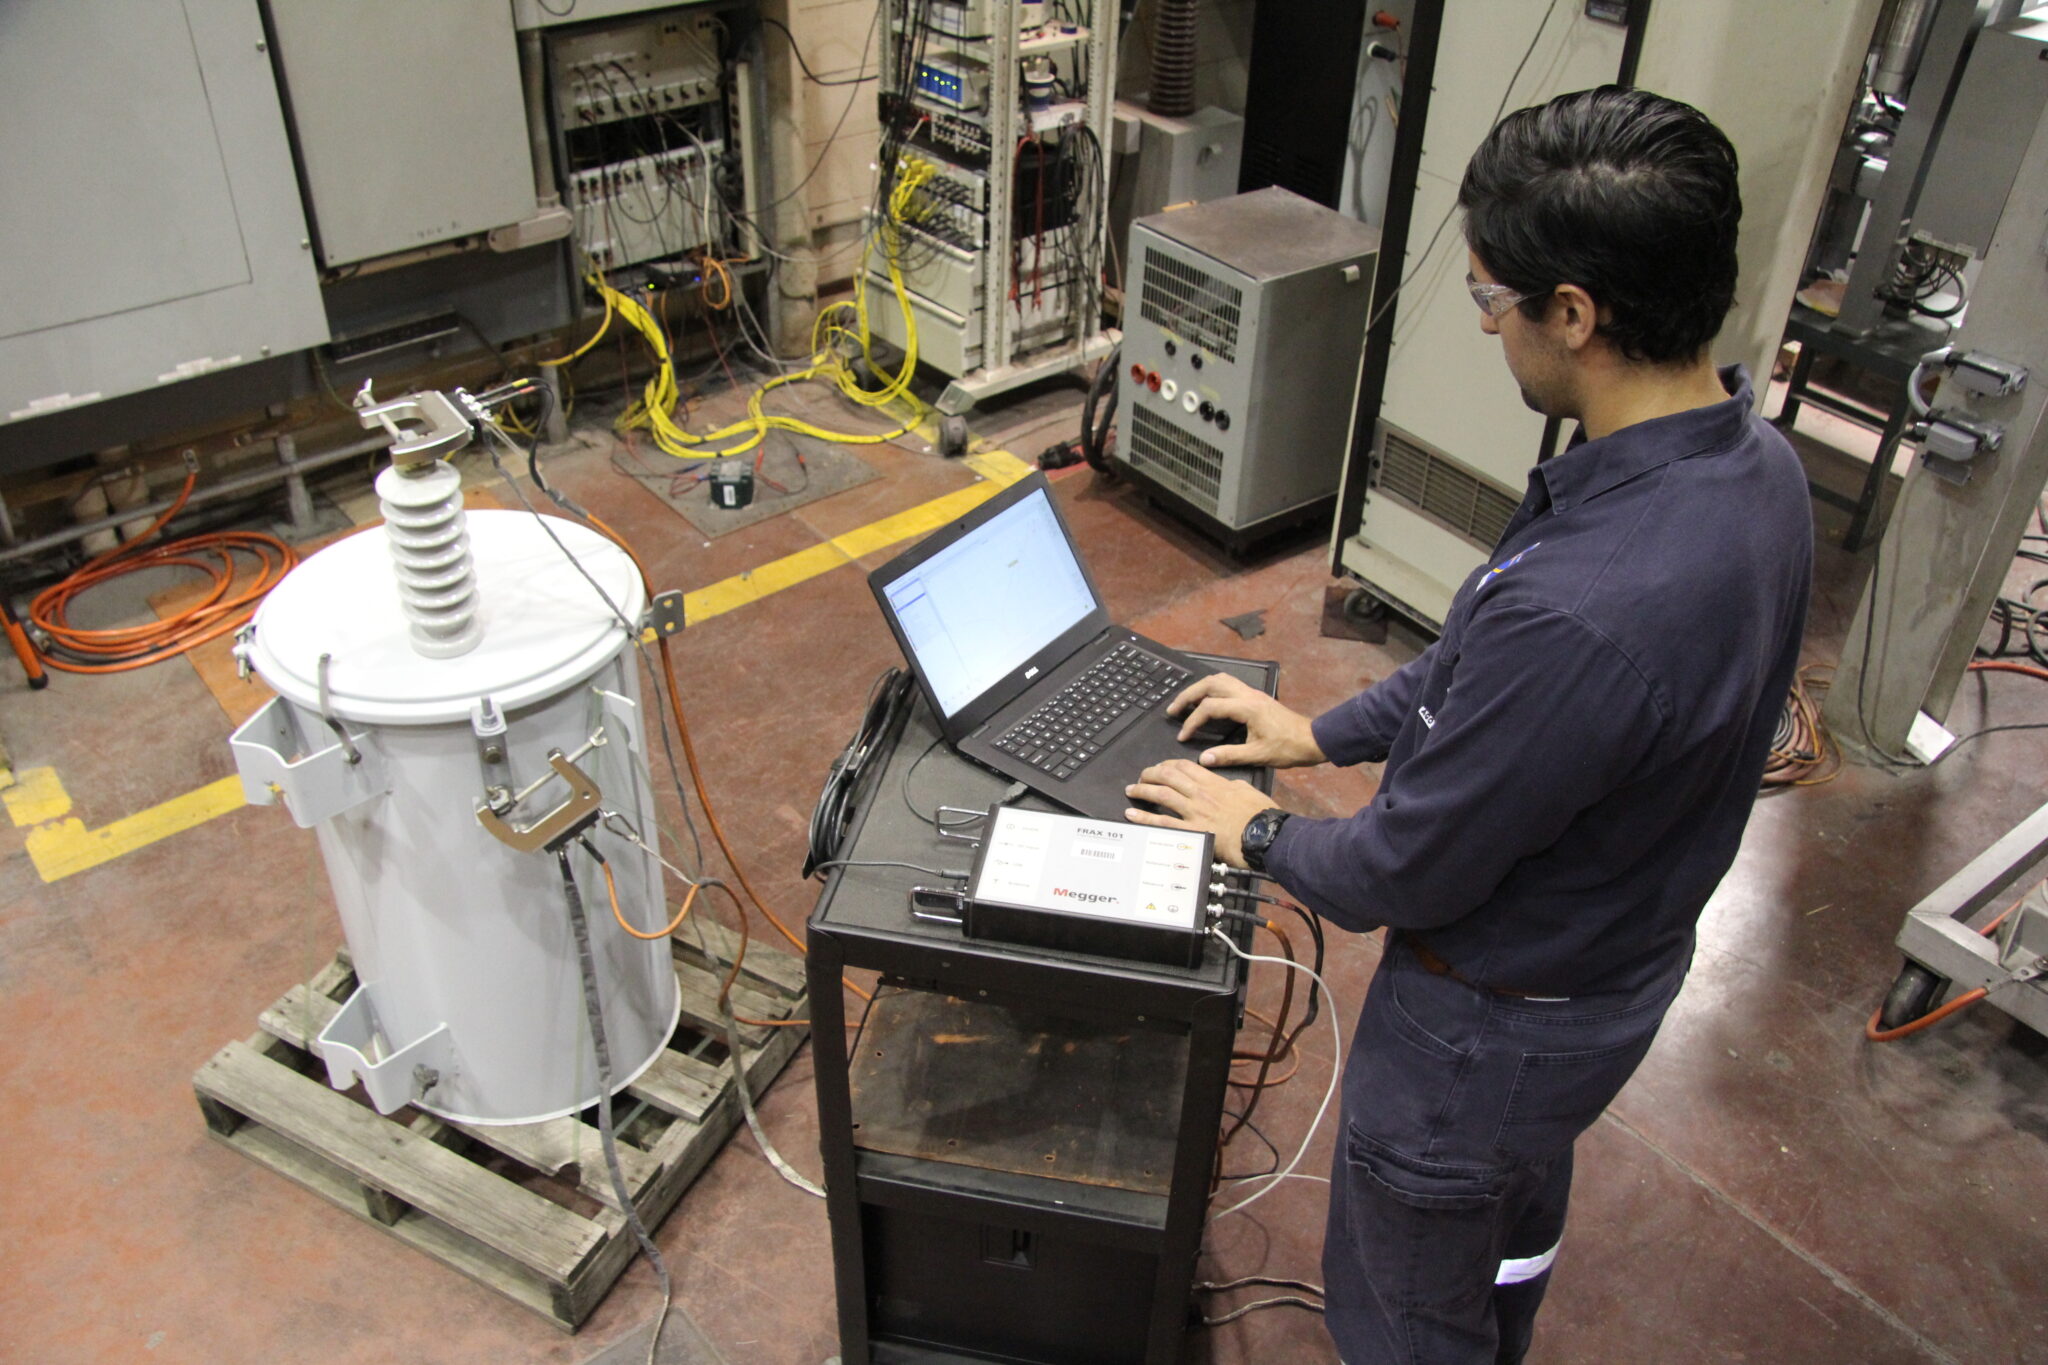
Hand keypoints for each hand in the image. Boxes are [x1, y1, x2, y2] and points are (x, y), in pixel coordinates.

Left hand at [1124, 759, 1275, 866]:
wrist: (1265, 834)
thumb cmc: (1260, 814)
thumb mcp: (1246, 790)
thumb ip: (1231, 786)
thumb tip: (1226, 785)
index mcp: (1214, 782)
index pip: (1185, 767)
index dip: (1168, 765)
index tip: (1161, 768)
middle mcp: (1201, 794)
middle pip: (1168, 776)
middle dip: (1151, 774)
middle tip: (1142, 777)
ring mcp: (1194, 812)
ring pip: (1162, 794)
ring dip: (1143, 791)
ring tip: (1132, 791)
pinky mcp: (1192, 831)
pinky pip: (1162, 822)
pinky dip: (1144, 818)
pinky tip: (1132, 815)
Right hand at [1168, 673, 1325, 769]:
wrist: (1313, 740)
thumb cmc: (1288, 748)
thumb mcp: (1258, 756)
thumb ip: (1228, 756)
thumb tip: (1203, 759)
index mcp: (1247, 707)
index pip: (1210, 707)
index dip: (1192, 721)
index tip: (1182, 736)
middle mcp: (1248, 694)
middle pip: (1211, 683)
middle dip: (1188, 695)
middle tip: (1173, 710)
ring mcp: (1253, 693)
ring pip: (1220, 679)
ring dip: (1200, 688)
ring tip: (1186, 703)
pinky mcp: (1256, 696)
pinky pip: (1228, 684)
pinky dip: (1212, 689)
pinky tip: (1206, 701)